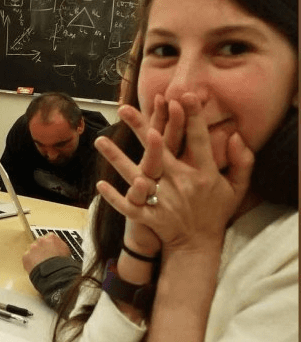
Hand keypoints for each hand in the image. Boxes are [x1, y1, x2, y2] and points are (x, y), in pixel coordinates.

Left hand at [22, 233, 70, 273]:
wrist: (54, 273)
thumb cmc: (61, 264)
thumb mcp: (66, 251)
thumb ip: (60, 245)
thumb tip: (58, 246)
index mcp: (51, 237)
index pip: (48, 238)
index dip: (49, 246)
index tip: (49, 250)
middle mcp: (41, 240)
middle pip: (39, 243)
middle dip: (41, 250)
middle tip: (45, 258)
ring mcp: (32, 248)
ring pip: (32, 251)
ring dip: (35, 256)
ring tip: (41, 264)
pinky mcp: (26, 256)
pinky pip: (27, 258)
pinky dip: (30, 263)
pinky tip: (36, 267)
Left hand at [97, 93, 253, 253]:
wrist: (198, 245)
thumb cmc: (215, 211)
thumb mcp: (237, 188)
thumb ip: (242, 161)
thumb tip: (235, 135)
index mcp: (203, 174)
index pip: (197, 140)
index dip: (190, 118)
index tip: (181, 96)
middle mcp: (180, 184)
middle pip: (158, 151)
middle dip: (141, 128)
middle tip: (125, 109)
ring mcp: (162, 200)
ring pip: (136, 176)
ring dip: (117, 158)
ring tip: (100, 140)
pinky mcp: (149, 217)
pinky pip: (129, 206)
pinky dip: (115, 197)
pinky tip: (100, 185)